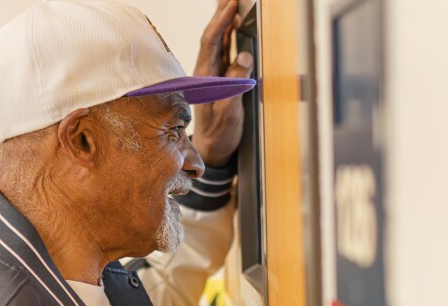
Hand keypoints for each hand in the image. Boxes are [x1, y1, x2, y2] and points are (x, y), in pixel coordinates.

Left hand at [192, 0, 253, 167]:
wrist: (213, 148)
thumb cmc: (220, 132)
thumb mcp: (229, 111)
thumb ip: (235, 84)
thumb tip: (242, 57)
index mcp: (205, 77)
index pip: (211, 41)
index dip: (220, 21)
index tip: (231, 5)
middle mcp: (205, 72)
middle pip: (212, 35)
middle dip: (221, 13)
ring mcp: (211, 74)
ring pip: (217, 41)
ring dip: (224, 21)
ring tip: (232, 3)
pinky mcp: (218, 79)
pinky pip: (223, 51)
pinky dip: (229, 35)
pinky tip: (234, 27)